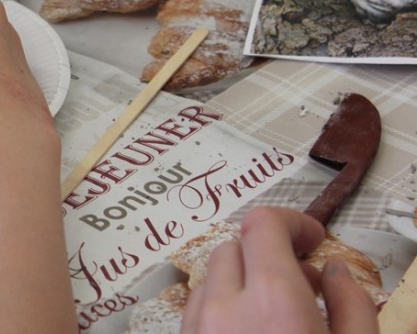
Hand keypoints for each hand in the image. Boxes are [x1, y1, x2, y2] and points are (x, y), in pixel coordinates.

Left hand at [181, 207, 377, 333]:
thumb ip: (351, 307)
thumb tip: (336, 273)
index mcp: (273, 302)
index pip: (262, 224)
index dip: (291, 222)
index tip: (311, 239)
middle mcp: (223, 309)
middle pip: (233, 248)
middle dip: (266, 257)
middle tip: (303, 286)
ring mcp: (195, 329)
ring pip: (209, 280)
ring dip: (240, 286)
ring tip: (276, 318)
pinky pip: (195, 311)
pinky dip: (220, 311)